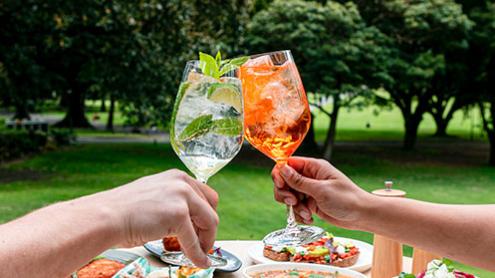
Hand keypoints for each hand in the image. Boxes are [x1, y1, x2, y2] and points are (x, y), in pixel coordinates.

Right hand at [97, 169, 218, 267]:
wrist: (105, 217)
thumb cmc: (122, 210)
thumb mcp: (154, 196)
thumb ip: (173, 201)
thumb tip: (186, 218)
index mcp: (176, 177)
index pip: (206, 195)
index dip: (207, 214)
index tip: (204, 228)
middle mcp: (182, 182)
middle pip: (211, 208)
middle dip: (208, 229)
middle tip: (204, 243)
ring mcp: (181, 197)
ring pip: (209, 222)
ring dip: (206, 241)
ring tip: (200, 253)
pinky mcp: (179, 215)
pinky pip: (194, 240)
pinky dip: (198, 254)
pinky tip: (198, 261)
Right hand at [272, 157, 369, 229]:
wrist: (361, 215)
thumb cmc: (347, 198)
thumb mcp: (321, 189)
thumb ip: (299, 181)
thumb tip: (282, 169)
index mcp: (313, 167)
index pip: (288, 164)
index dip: (280, 173)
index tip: (280, 185)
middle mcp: (309, 177)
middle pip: (284, 181)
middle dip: (285, 193)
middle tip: (293, 202)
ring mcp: (309, 190)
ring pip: (288, 196)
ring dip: (294, 207)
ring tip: (307, 213)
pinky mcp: (310, 203)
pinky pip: (295, 207)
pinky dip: (299, 214)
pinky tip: (309, 218)